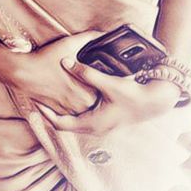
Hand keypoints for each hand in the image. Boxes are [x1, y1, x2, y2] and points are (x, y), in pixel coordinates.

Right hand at [0, 32, 101, 114]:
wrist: (23, 73)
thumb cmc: (46, 59)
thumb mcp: (68, 44)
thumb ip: (88, 38)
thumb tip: (102, 33)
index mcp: (88, 90)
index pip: (103, 90)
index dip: (101, 82)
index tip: (98, 75)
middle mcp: (80, 104)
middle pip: (95, 100)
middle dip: (93, 91)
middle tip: (89, 81)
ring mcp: (69, 111)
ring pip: (83, 108)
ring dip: (83, 100)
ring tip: (79, 88)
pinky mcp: (58, 113)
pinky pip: (71, 113)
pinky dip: (71, 105)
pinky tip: (68, 93)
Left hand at [38, 58, 181, 133]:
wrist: (155, 103)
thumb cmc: (133, 96)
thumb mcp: (108, 84)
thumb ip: (87, 73)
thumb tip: (66, 62)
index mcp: (92, 123)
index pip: (61, 124)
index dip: (46, 114)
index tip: (35, 102)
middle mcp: (95, 128)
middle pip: (66, 124)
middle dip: (51, 112)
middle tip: (38, 99)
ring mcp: (101, 126)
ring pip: (75, 121)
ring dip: (62, 112)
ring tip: (50, 98)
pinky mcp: (106, 120)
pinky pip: (83, 118)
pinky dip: (73, 110)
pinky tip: (71, 98)